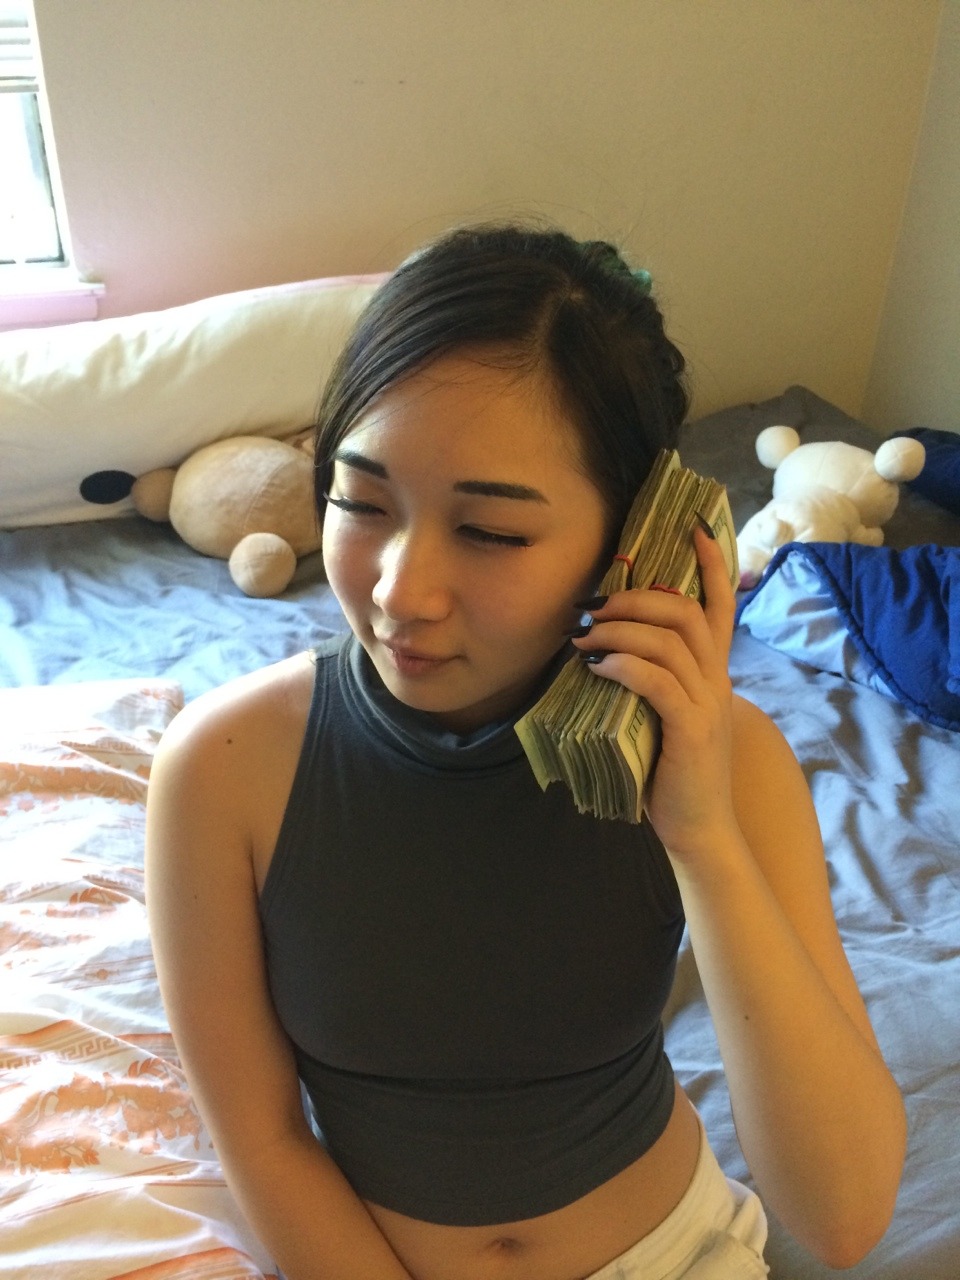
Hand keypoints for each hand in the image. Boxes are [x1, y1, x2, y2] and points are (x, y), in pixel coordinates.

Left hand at [571, 526, 738, 861]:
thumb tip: (599, 647)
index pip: (720, 607)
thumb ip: (648, 681)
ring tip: (582, 634)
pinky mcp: (692, 731)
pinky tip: (598, 665)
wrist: (700, 830)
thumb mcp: (662, 717)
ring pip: (670, 642)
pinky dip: (626, 665)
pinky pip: (659, 681)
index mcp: (712, 675)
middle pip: (686, 613)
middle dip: (637, 598)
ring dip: (620, 630)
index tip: (693, 526)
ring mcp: (708, 705)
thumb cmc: (672, 774)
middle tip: (593, 604)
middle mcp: (716, 682)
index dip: (711, 564)